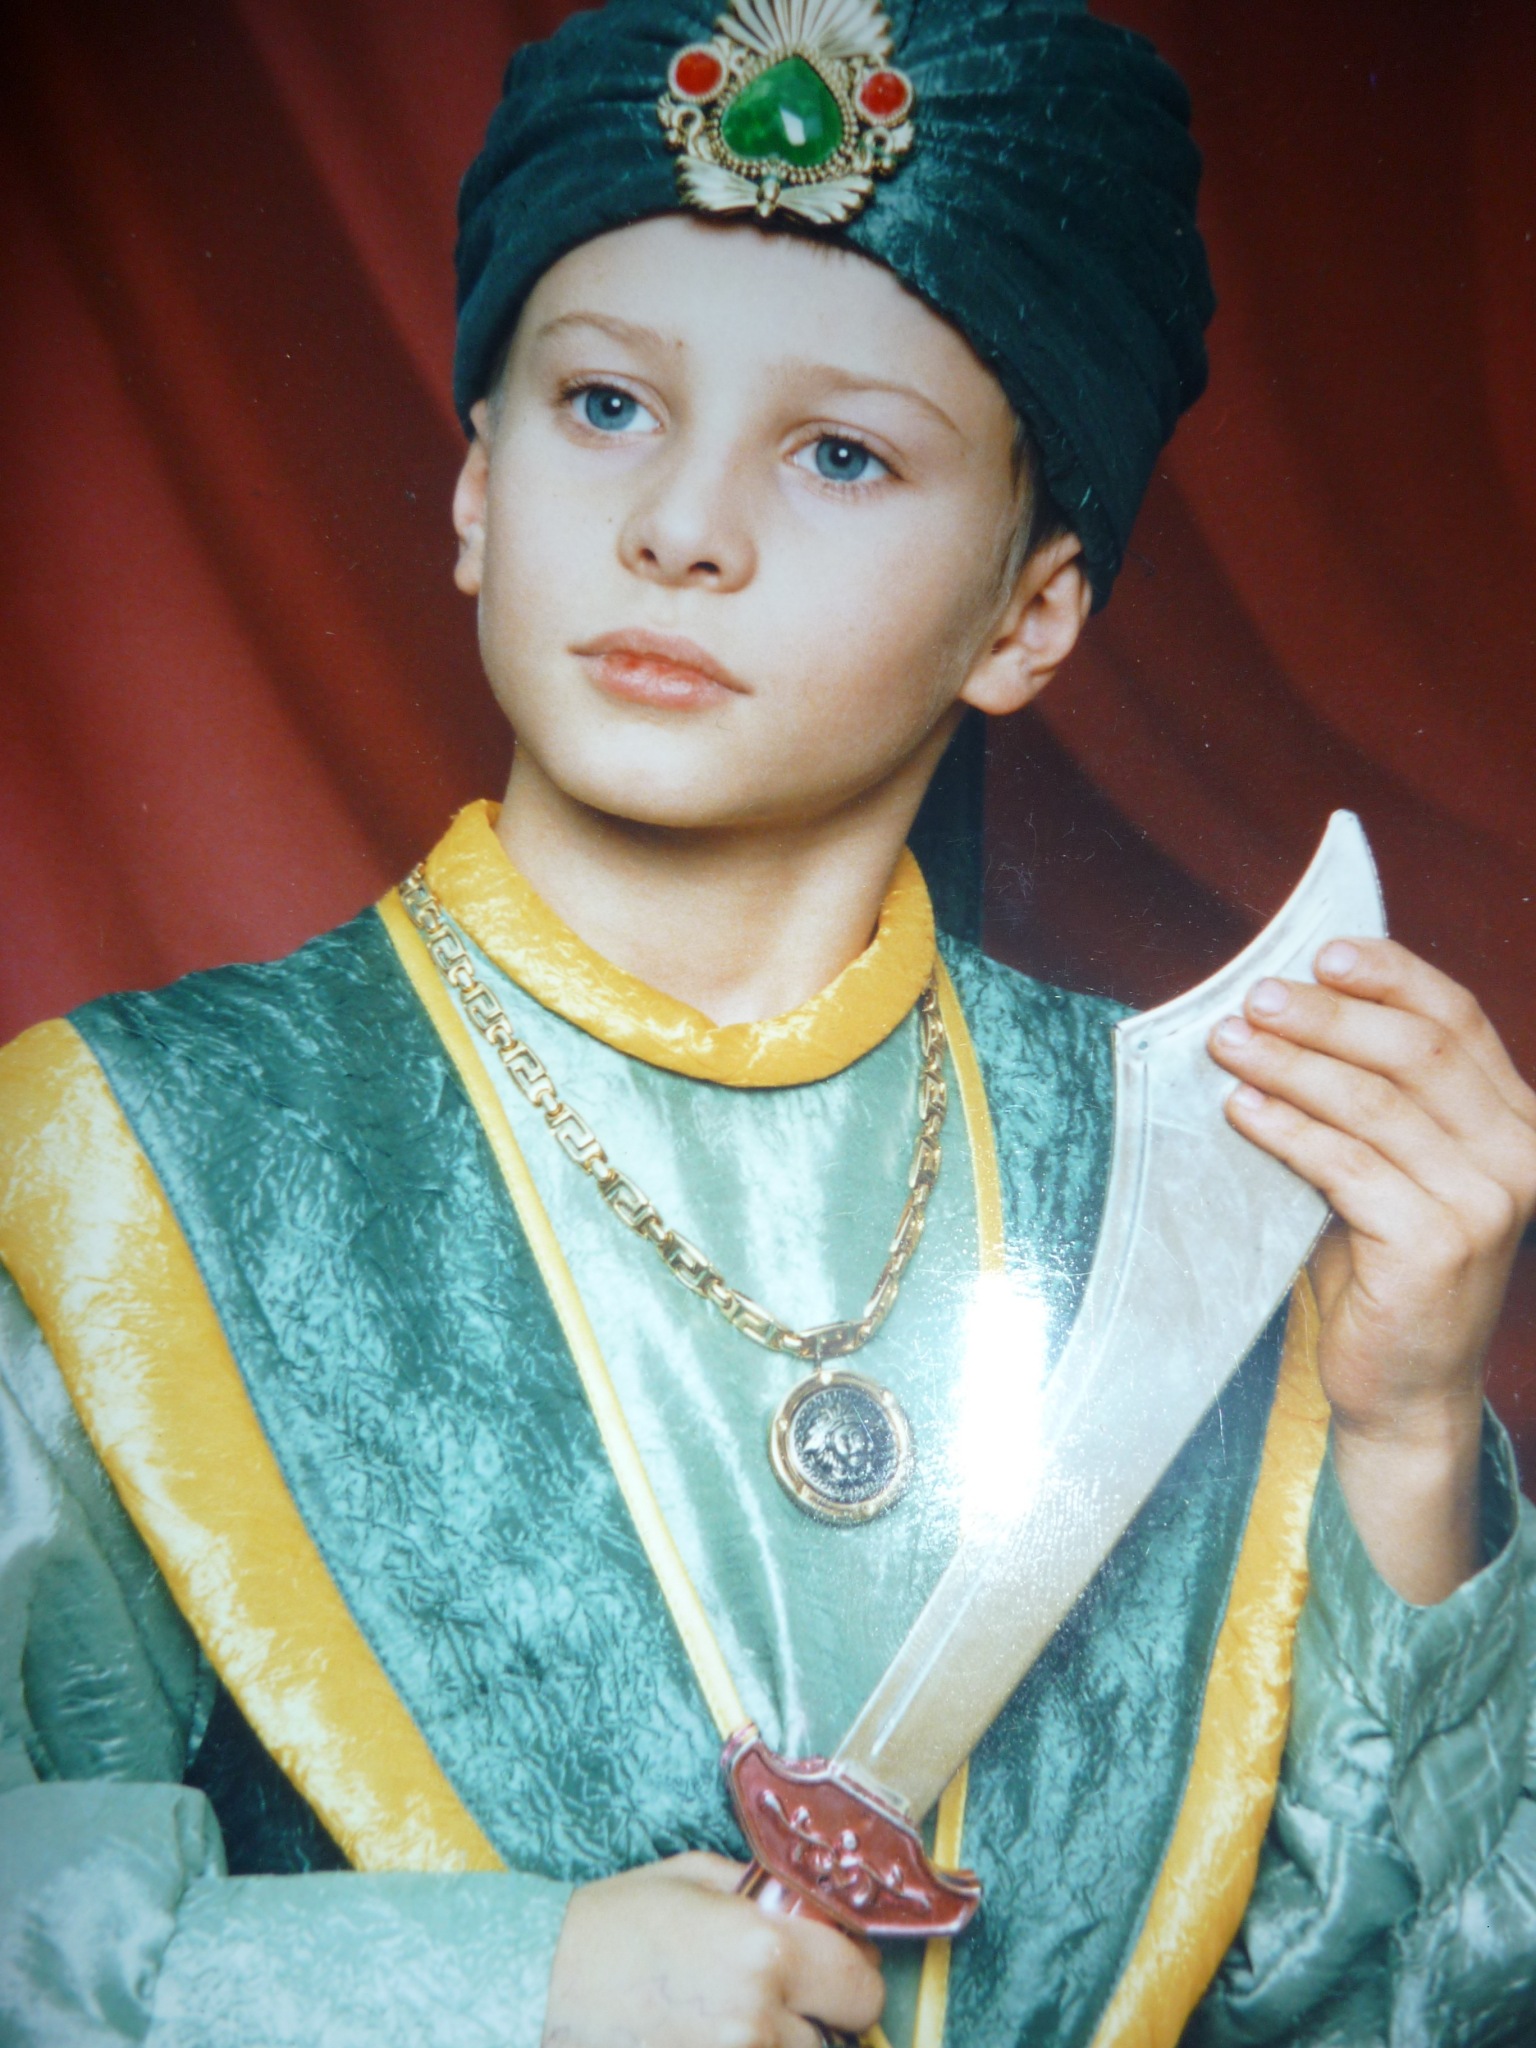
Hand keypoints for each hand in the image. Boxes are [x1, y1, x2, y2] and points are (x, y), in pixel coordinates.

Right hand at [541, 1852, 883, 2047]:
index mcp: (764, 1952)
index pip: (861, 1983)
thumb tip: (809, 1906)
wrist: (543, 1980)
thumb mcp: (694, 1877)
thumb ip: (762, 1891)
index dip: (852, 1971)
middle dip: (822, 2012)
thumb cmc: (614, 1922)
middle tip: (790, 1991)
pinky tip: (717, 2032)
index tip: (834, 1961)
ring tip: (739, 2011)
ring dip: (784, 2038)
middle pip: (838, 2036)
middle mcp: (758, 2019)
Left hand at [1208, 938, 1535, 1602]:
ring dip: (1291, 1064)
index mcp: (1518, 1122)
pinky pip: (1347, 1165)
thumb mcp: (1390, 1168)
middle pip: (1415, 1051)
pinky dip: (1288, 1129)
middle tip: (1251, 998)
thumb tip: (1282, 1010)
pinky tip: (1242, 1108)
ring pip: (1374, 1103)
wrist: (1402, 1388)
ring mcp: (1487, 1202)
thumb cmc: (1381, 1268)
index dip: (1389, 975)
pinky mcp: (1439, 1244)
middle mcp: (1519, 1156)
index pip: (1457, 1020)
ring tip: (1226, 1044)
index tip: (1320, 951)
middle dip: (1325, 1015)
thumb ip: (1371, 1098)